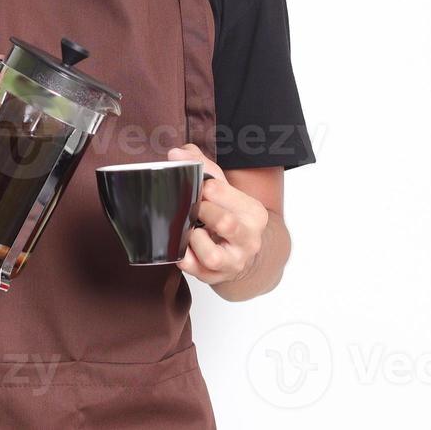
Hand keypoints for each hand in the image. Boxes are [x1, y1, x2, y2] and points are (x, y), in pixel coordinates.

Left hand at [168, 142, 267, 286]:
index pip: (222, 191)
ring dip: (194, 239)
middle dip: (201, 212)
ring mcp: (234, 261)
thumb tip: (176, 154)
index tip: (198, 188)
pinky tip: (184, 246)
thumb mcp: (222, 189)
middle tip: (193, 209)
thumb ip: (201, 166)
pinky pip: (194, 270)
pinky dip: (183, 256)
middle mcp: (249, 239)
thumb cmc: (228, 215)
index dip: (203, 187)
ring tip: (192, 231)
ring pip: (212, 255)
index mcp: (253, 213)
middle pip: (225, 223)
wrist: (240, 252)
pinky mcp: (216, 277)